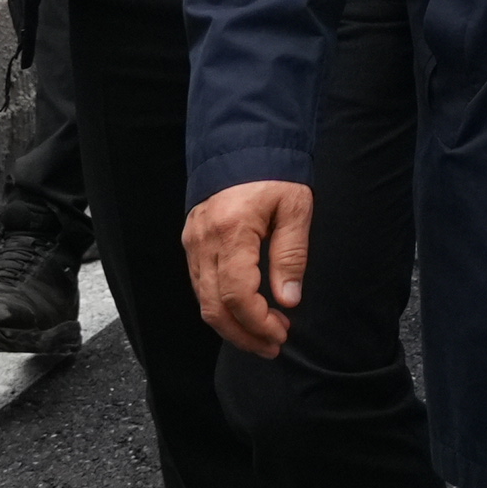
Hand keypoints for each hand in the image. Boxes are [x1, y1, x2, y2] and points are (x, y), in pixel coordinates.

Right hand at [186, 180, 311, 358]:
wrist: (243, 141)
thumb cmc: (273, 171)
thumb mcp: (295, 208)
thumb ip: (291, 255)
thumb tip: (288, 300)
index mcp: (231, 232)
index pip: (237, 296)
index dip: (257, 323)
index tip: (281, 334)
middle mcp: (204, 242)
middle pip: (214, 307)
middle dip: (243, 335)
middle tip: (272, 345)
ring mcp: (193, 242)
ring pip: (203, 301)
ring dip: (231, 325)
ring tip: (262, 335)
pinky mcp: (191, 241)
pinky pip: (200, 285)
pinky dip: (220, 306)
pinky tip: (243, 313)